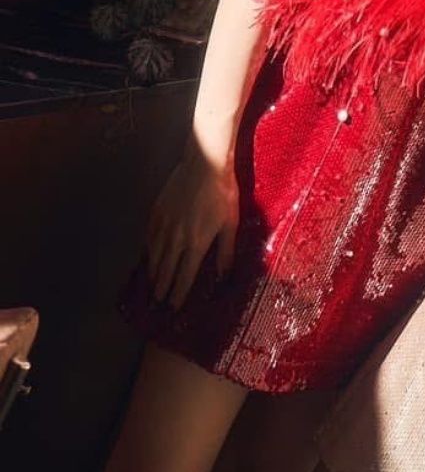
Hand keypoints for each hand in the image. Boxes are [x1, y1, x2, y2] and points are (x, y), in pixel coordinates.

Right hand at [146, 145, 239, 308]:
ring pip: (154, 256)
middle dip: (162, 288)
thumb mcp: (230, 223)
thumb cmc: (223, 193)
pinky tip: (147, 256)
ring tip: (152, 285)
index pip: (185, 276)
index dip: (179, 294)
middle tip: (158, 302)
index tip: (174, 307)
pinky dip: (147, 251)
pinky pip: (149, 238)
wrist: (204, 165)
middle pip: (166, 270)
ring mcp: (164, 225)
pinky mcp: (156, 212)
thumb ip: (226, 251)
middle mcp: (177, 239)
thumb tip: (224, 275)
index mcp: (197, 244)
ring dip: (153, 273)